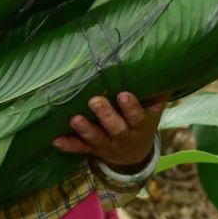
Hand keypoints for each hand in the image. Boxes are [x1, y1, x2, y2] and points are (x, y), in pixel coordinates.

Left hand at [52, 91, 168, 171]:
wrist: (135, 155)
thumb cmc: (141, 122)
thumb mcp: (153, 110)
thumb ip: (156, 91)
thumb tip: (162, 62)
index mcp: (140, 124)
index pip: (138, 116)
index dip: (131, 107)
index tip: (123, 95)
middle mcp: (124, 135)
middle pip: (116, 127)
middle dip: (105, 115)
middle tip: (94, 101)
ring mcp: (107, 143)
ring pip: (96, 137)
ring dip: (85, 129)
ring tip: (75, 118)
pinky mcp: (93, 149)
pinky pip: (80, 148)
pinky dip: (68, 145)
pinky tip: (55, 140)